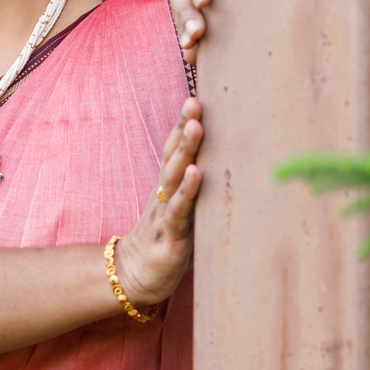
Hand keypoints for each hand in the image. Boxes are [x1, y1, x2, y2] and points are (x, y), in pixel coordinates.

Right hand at [113, 99, 202, 307]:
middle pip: (174, 153)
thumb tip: (234, 165)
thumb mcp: (185, 210)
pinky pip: (178, 210)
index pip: (176, 147)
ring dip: (185, 149)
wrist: (135, 276)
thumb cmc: (167, 239)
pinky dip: (186, 191)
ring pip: (173, 176)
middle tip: (194, 99)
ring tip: (196, 126)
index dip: (185, 121)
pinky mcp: (170, 236)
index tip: (198, 93)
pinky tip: (195, 174)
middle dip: (184, 125)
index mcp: (169, 185)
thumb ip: (200, 188)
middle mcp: (164, 193)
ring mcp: (165, 212)